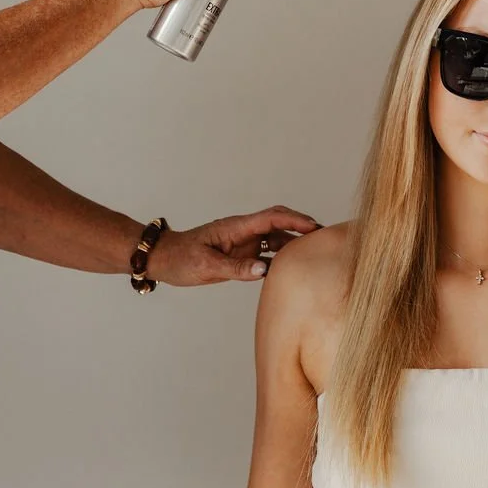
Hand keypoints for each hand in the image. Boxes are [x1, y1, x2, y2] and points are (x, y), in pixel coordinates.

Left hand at [146, 205, 320, 285]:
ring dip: (294, 240)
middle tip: (324, 233)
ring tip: (316, 248)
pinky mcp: (242, 251)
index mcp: (236, 228)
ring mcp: (244, 240)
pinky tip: (294, 263)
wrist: (163, 259)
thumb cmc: (181, 259)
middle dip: (301, 224)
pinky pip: (267, 250)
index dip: (294, 220)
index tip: (314, 226)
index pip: (271, 218)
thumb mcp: (207, 266)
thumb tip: (265, 269)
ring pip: (276, 236)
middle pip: (279, 221)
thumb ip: (237, 268)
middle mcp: (244, 231)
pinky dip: (282, 254)